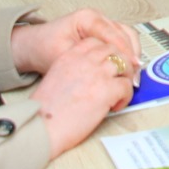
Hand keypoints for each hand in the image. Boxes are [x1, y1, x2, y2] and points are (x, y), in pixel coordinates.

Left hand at [11, 8, 139, 75]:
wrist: (35, 46)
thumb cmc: (45, 49)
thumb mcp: (63, 56)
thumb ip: (85, 60)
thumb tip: (107, 69)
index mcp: (87, 18)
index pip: (113, 33)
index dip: (124, 51)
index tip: (132, 66)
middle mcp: (97, 17)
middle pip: (124, 32)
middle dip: (132, 53)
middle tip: (135, 73)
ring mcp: (102, 24)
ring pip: (127, 35)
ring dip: (132, 53)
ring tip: (134, 72)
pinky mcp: (104, 33)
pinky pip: (122, 40)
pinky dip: (127, 53)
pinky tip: (128, 68)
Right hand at [33, 38, 137, 156]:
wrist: (42, 127)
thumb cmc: (46, 111)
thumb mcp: (56, 79)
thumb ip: (73, 71)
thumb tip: (91, 78)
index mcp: (70, 56)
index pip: (95, 42)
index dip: (106, 52)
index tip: (108, 64)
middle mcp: (85, 61)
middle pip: (113, 49)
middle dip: (120, 61)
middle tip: (120, 77)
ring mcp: (97, 73)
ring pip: (124, 64)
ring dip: (125, 77)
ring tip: (119, 92)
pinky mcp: (107, 90)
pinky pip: (127, 86)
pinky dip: (126, 96)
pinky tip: (115, 106)